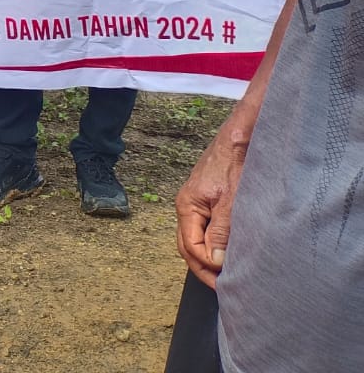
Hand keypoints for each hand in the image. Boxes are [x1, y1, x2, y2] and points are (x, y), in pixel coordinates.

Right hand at [176, 128, 247, 288]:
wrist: (239, 137)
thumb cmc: (234, 164)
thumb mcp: (231, 201)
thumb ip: (221, 231)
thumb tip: (216, 259)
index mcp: (187, 206)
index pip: (189, 246)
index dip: (206, 265)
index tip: (225, 279)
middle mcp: (187, 206)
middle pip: (187, 245)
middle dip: (202, 268)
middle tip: (222, 288)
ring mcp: (197, 203)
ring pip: (194, 238)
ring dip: (206, 258)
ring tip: (224, 276)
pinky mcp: (208, 200)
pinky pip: (203, 229)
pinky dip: (211, 244)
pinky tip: (226, 252)